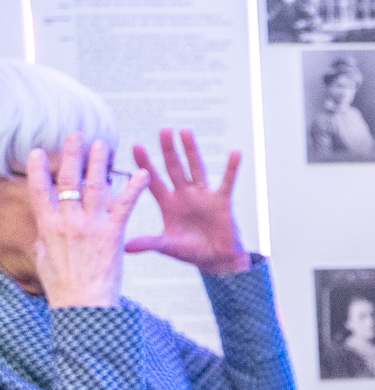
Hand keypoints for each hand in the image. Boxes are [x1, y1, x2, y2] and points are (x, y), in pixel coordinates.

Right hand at [26, 134, 149, 307]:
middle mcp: (68, 222)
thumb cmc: (63, 285)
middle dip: (71, 156)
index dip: (37, 169)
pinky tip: (142, 173)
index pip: (39, 191)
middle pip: (68, 181)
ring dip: (99, 163)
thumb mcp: (44, 259)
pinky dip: (134, 187)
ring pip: (95, 187)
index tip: (38, 151)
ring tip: (103, 144)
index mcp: (48, 227)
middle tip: (76, 135)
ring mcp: (91, 226)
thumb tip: (42, 229)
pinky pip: (125, 205)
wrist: (83, 304)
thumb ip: (45, 239)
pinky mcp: (113, 233)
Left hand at [125, 129, 247, 274]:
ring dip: (191, 150)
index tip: (135, 145)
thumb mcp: (167, 246)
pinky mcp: (221, 201)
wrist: (217, 260)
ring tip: (186, 131)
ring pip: (196, 168)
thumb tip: (124, 246)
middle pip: (174, 168)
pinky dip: (231, 168)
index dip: (145, 164)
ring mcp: (203, 196)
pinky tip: (234, 152)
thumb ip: (149, 243)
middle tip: (163, 130)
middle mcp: (184, 195)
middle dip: (168, 150)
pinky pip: (227, 182)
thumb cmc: (190, 252)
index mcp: (168, 204)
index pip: (153, 180)